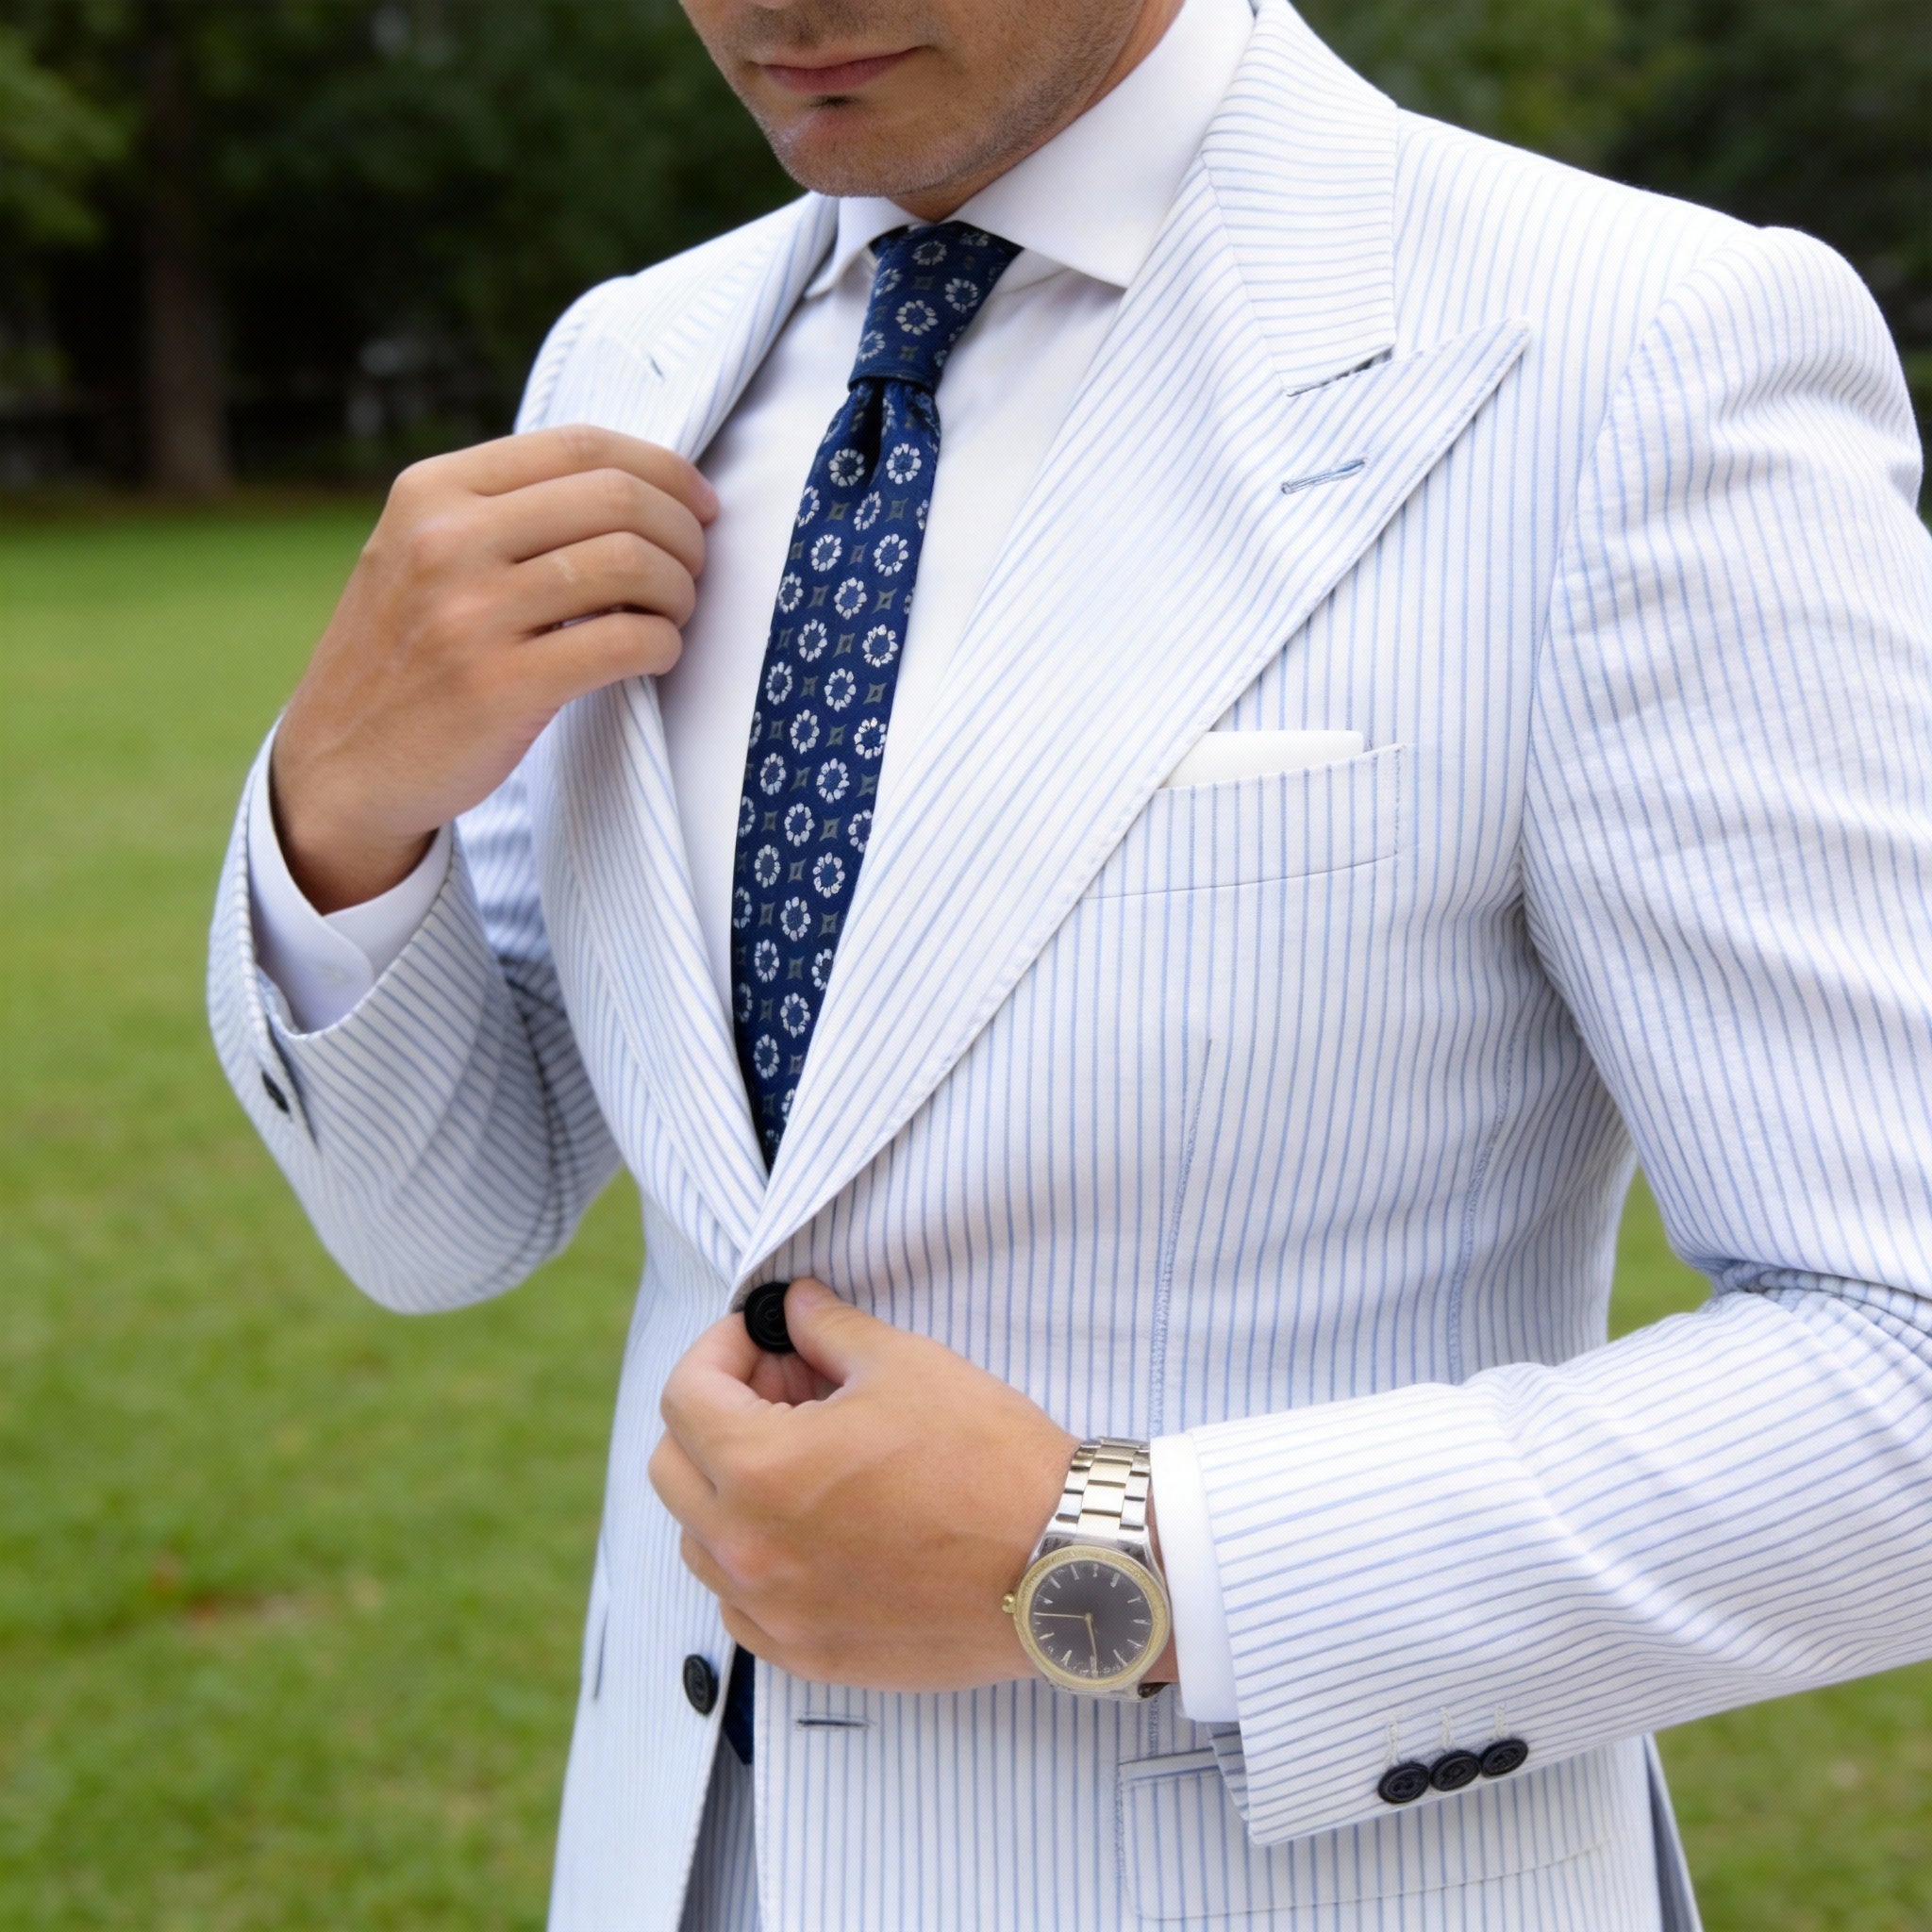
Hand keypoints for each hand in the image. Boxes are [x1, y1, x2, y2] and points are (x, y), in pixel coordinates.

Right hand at [270, 425, 716, 910]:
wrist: (340, 764)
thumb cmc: (408, 657)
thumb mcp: (422, 553)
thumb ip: (503, 511)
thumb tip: (638, 487)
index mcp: (431, 491)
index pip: (580, 445)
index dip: (664, 469)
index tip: (698, 504)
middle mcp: (446, 539)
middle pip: (618, 498)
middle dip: (683, 532)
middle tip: (693, 570)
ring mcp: (471, 613)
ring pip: (631, 564)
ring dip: (679, 591)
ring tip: (672, 615)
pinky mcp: (501, 686)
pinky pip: (625, 642)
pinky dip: (663, 645)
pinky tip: (653, 656)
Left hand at [648, 1280, 1086, 1691]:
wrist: (1061, 1564)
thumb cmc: (989, 1460)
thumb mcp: (905, 1366)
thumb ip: (829, 1329)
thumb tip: (796, 1306)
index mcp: (761, 1470)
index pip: (685, 1397)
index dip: (720, 1349)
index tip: (762, 1337)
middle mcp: (748, 1551)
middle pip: (673, 1468)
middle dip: (717, 1413)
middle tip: (788, 1388)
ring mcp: (775, 1612)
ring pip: (700, 1541)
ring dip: (730, 1487)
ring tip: (807, 1457)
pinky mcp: (810, 1654)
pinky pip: (741, 1605)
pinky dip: (756, 1558)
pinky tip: (815, 1527)